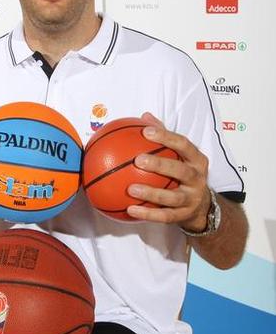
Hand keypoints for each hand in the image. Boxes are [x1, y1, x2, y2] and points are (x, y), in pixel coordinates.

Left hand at [126, 112, 210, 230]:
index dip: (166, 137)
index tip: (146, 131)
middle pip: (181, 171)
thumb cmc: (185, 173)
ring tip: (131, 189)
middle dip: (160, 165)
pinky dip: (147, 214)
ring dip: (151, 193)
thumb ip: (164, 137)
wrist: (202, 206)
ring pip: (172, 197)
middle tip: (138, 160)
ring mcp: (191, 199)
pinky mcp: (184, 216)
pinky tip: (130, 210)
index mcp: (197, 160)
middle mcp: (197, 179)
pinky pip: (164, 216)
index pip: (184, 145)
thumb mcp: (180, 155)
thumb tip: (144, 117)